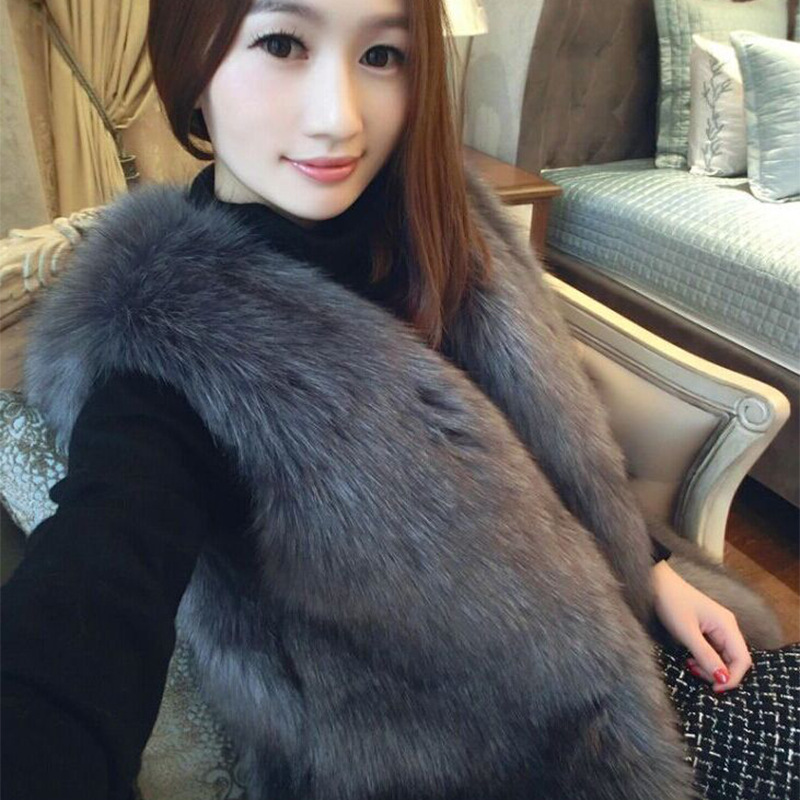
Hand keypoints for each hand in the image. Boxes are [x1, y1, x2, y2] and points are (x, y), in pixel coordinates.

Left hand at [652, 560, 751, 691]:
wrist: (656, 582)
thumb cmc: (671, 602)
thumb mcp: (686, 632)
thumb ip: (705, 656)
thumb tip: (723, 680)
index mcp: (727, 625)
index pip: (742, 660)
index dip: (732, 678)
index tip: (714, 688)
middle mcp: (727, 627)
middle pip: (734, 660)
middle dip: (718, 673)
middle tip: (695, 672)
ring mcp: (717, 628)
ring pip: (723, 657)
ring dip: (709, 667)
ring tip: (689, 665)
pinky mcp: (707, 629)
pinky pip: (713, 650)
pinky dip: (704, 659)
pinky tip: (690, 659)